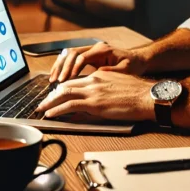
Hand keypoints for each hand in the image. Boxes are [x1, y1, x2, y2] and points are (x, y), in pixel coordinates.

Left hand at [35, 70, 155, 121]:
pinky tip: (51, 114)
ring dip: (50, 102)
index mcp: (99, 76)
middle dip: (52, 95)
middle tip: (43, 102)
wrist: (147, 97)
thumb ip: (104, 90)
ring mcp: (93, 91)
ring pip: (64, 93)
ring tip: (42, 109)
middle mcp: (93, 81)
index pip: (75, 80)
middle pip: (66, 85)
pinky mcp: (94, 103)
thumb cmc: (138, 94)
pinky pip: (69, 105)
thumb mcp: (118, 86)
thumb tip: (95, 100)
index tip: (55, 94)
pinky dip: (57, 109)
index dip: (62, 88)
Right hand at [48, 42, 147, 82]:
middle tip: (56, 81)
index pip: (82, 57)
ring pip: (69, 55)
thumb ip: (111, 73)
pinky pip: (72, 59)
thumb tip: (95, 77)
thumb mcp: (125, 70)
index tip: (67, 81)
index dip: (73, 69)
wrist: (138, 60)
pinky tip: (57, 76)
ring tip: (52, 79)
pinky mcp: (89, 57)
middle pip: (72, 53)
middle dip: (63, 67)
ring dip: (60, 66)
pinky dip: (63, 67)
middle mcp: (95, 48)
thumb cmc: (133, 66)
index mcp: (103, 50)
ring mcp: (91, 51)